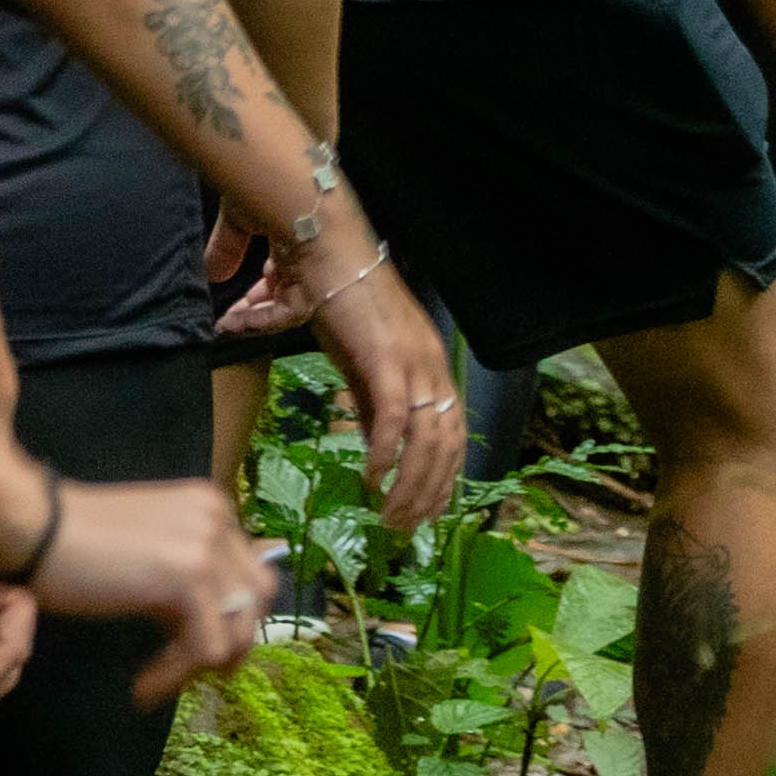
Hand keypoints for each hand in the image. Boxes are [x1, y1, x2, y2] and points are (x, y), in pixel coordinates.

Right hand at [29, 473, 282, 703]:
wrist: (32, 529)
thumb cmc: (73, 546)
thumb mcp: (150, 550)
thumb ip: (188, 572)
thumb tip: (223, 624)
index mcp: (212, 507)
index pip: (250, 574)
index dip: (227, 620)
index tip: (186, 649)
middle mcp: (219, 518)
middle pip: (257, 601)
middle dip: (227, 645)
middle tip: (184, 672)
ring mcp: (206, 544)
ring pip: (236, 631)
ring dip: (196, 669)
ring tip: (154, 684)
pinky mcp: (187, 575)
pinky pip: (205, 648)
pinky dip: (176, 677)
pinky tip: (143, 687)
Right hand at [237, 208, 462, 530]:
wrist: (324, 246)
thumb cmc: (337, 297)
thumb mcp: (360, 358)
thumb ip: (371, 398)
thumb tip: (375, 442)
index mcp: (429, 362)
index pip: (452, 434)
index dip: (442, 478)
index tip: (422, 512)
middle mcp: (430, 363)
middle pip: (447, 445)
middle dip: (429, 494)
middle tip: (405, 528)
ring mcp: (412, 360)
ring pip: (427, 440)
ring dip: (410, 486)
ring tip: (388, 516)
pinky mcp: (386, 358)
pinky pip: (394, 418)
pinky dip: (385, 455)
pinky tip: (372, 479)